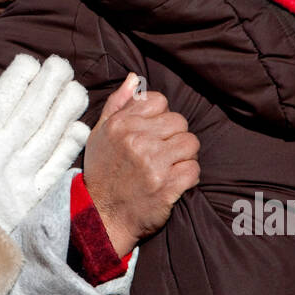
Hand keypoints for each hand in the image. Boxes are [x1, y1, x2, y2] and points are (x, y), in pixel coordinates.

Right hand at [83, 73, 199, 254]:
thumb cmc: (103, 172)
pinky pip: (194, 170)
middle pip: (179, 122)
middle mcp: (136, 141)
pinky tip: (175, 182)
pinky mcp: (167, 187)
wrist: (102, 216)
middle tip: (163, 152)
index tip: (152, 132)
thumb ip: (118, 103)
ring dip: (185, 156)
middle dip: (175, 136)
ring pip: (190, 144)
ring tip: (170, 166)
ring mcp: (152, 164)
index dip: (160, 117)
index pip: (159, 101)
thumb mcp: (100, 134)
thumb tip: (134, 78)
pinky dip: (188, 176)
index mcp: (120, 125)